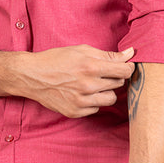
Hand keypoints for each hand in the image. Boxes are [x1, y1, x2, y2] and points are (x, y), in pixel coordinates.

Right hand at [19, 45, 134, 117]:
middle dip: (114, 77)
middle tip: (101, 73)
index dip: (127, 67)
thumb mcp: (81, 50)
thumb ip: (108, 54)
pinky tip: (81, 93)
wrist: (32, 75)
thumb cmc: (56, 59)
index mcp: (91, 66)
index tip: (124, 66)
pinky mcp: (75, 112)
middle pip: (118, 84)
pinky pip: (96, 108)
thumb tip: (131, 53)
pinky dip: (93, 101)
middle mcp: (87, 85)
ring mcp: (81, 101)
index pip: (124, 70)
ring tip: (93, 84)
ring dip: (106, 91)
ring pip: (111, 99)